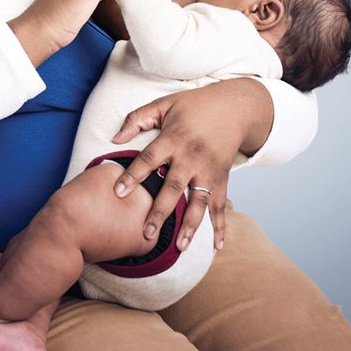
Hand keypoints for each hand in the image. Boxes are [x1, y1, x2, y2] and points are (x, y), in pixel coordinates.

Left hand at [109, 79, 272, 252]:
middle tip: (147, 233)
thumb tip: (114, 138)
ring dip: (191, 226)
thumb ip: (137, 118)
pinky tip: (218, 246)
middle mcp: (191, 156)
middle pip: (173, 188)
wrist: (235, 106)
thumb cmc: (194, 105)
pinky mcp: (222, 177)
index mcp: (173, 138)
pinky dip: (221, 226)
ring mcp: (209, 169)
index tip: (118, 193)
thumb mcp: (164, 104)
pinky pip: (221, 204)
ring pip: (199, 201)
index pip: (150, 159)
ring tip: (180, 247)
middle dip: (160, 212)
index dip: (133, 175)